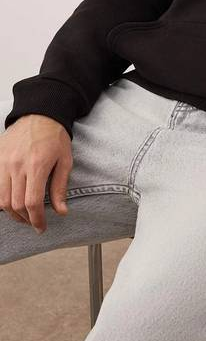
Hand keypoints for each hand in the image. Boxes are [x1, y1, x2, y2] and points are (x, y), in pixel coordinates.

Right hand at [0, 115, 71, 232]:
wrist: (40, 114)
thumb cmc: (55, 137)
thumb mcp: (65, 160)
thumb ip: (60, 187)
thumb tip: (61, 211)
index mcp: (37, 165)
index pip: (32, 202)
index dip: (36, 219)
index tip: (41, 227)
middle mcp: (17, 165)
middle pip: (15, 204)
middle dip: (25, 219)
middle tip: (33, 222)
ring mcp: (4, 162)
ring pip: (1, 199)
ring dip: (11, 212)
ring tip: (23, 215)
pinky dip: (1, 198)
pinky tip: (12, 200)